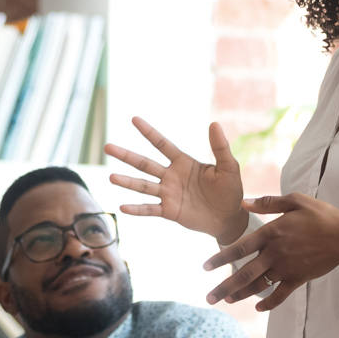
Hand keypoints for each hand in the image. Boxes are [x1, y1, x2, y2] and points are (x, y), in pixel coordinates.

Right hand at [105, 118, 248, 244]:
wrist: (230, 218)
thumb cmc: (230, 190)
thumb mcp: (228, 167)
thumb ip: (220, 147)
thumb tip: (214, 124)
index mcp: (184, 162)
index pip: (162, 144)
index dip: (148, 132)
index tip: (134, 119)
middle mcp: (171, 176)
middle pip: (145, 163)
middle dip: (126, 156)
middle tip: (108, 147)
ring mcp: (168, 194)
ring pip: (143, 186)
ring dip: (127, 182)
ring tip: (111, 177)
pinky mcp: (169, 211)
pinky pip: (150, 209)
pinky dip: (137, 209)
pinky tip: (122, 207)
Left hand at [202, 194, 338, 309]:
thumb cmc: (321, 215)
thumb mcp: (296, 201)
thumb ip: (268, 202)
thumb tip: (243, 202)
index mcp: (272, 233)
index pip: (239, 248)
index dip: (220, 258)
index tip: (205, 267)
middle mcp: (275, 253)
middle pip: (244, 274)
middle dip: (224, 288)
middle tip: (208, 298)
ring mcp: (287, 268)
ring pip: (258, 286)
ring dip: (241, 295)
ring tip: (226, 301)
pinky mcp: (299, 278)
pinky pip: (280, 295)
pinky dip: (269, 303)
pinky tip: (257, 308)